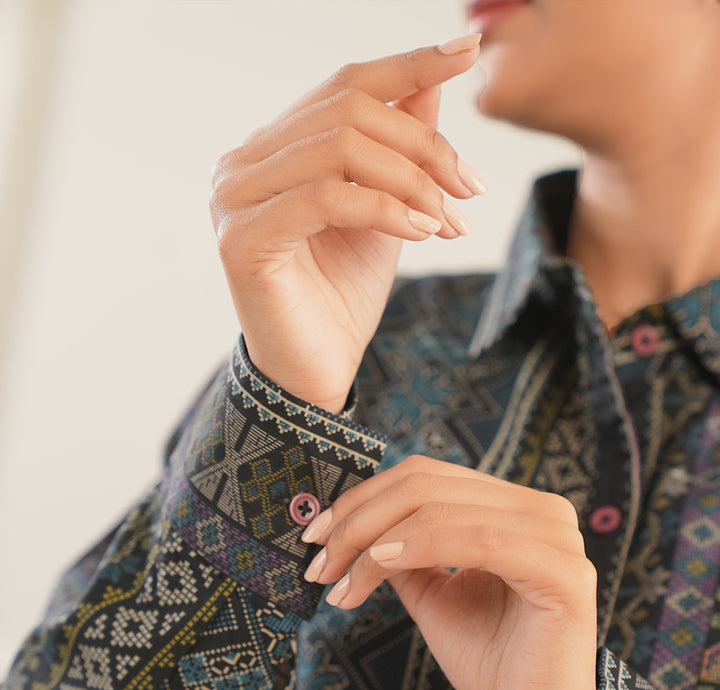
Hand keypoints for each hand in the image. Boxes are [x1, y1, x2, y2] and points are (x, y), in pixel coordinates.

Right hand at [209, 37, 485, 412]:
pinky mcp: (243, 241)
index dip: (407, 63)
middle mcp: (243, 164)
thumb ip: (401, 145)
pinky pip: (328, 199)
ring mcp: (235, 200)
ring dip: (411, 181)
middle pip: (348, 111)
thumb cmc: (345, 294)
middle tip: (470, 187)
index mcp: (272, 149)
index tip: (468, 49)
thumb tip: (436, 76)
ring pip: (339, 149)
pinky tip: (421, 234)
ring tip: (448, 220)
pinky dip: (385, 210)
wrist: (317, 372)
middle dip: (423, 144)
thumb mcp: (388, 208)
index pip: (343, 86)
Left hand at [301, 456, 597, 689]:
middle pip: (428, 486)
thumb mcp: (432, 596)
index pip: (427, 476)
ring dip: (375, 541)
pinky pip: (480, 540)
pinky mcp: (564, 572)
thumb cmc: (490, 663)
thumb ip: (401, 554)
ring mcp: (556, 538)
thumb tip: (349, 529)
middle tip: (318, 562)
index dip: (363, 498)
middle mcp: (541, 511)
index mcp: (513, 509)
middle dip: (359, 521)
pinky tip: (380, 565)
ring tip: (339, 580)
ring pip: (443, 509)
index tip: (315, 537)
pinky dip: (420, 546)